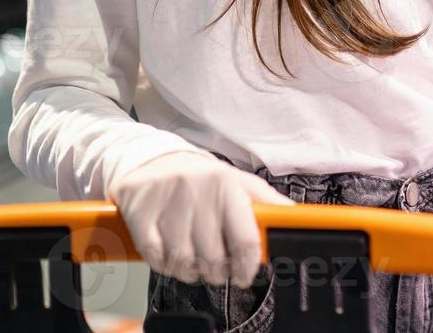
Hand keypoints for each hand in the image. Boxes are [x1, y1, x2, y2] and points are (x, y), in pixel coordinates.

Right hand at [108, 150, 292, 286]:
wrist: (152, 159)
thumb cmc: (200, 176)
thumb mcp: (237, 181)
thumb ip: (266, 202)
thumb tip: (291, 217)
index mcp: (227, 184)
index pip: (245, 239)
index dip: (247, 266)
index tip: (244, 275)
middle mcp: (198, 192)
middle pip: (213, 258)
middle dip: (217, 272)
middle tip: (216, 267)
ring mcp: (167, 203)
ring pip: (183, 263)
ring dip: (190, 271)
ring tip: (193, 259)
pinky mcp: (140, 214)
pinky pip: (156, 258)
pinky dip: (165, 265)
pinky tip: (170, 253)